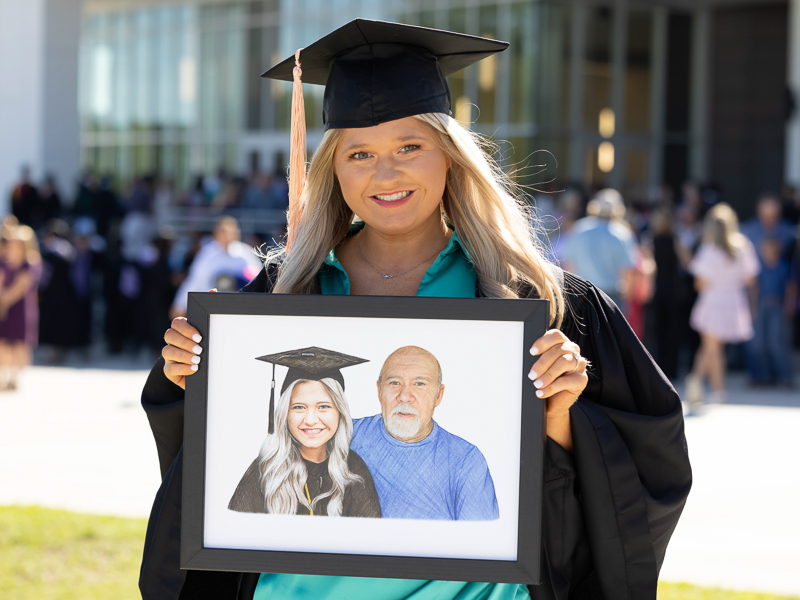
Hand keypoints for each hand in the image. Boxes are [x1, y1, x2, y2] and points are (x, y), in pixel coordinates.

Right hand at [162, 289, 215, 389]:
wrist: (207, 372)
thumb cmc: (208, 348)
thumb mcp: (211, 332)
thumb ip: (210, 313)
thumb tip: (213, 290)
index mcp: (182, 330)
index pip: (177, 323)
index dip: (186, 329)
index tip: (200, 336)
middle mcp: (173, 341)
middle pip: (169, 335)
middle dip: (184, 342)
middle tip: (200, 349)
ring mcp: (169, 356)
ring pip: (168, 351)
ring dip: (183, 355)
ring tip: (198, 360)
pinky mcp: (170, 371)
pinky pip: (170, 368)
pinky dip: (182, 368)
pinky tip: (194, 368)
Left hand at [528, 330, 588, 451]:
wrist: (552, 404)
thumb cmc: (544, 382)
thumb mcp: (540, 368)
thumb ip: (537, 360)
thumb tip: (524, 358)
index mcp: (562, 344)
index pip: (556, 335)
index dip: (544, 341)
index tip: (531, 352)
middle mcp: (573, 352)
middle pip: (559, 350)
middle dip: (542, 362)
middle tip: (531, 375)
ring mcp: (579, 365)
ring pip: (565, 362)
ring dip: (548, 374)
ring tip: (536, 384)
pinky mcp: (581, 380)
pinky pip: (567, 381)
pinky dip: (552, 387)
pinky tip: (541, 392)